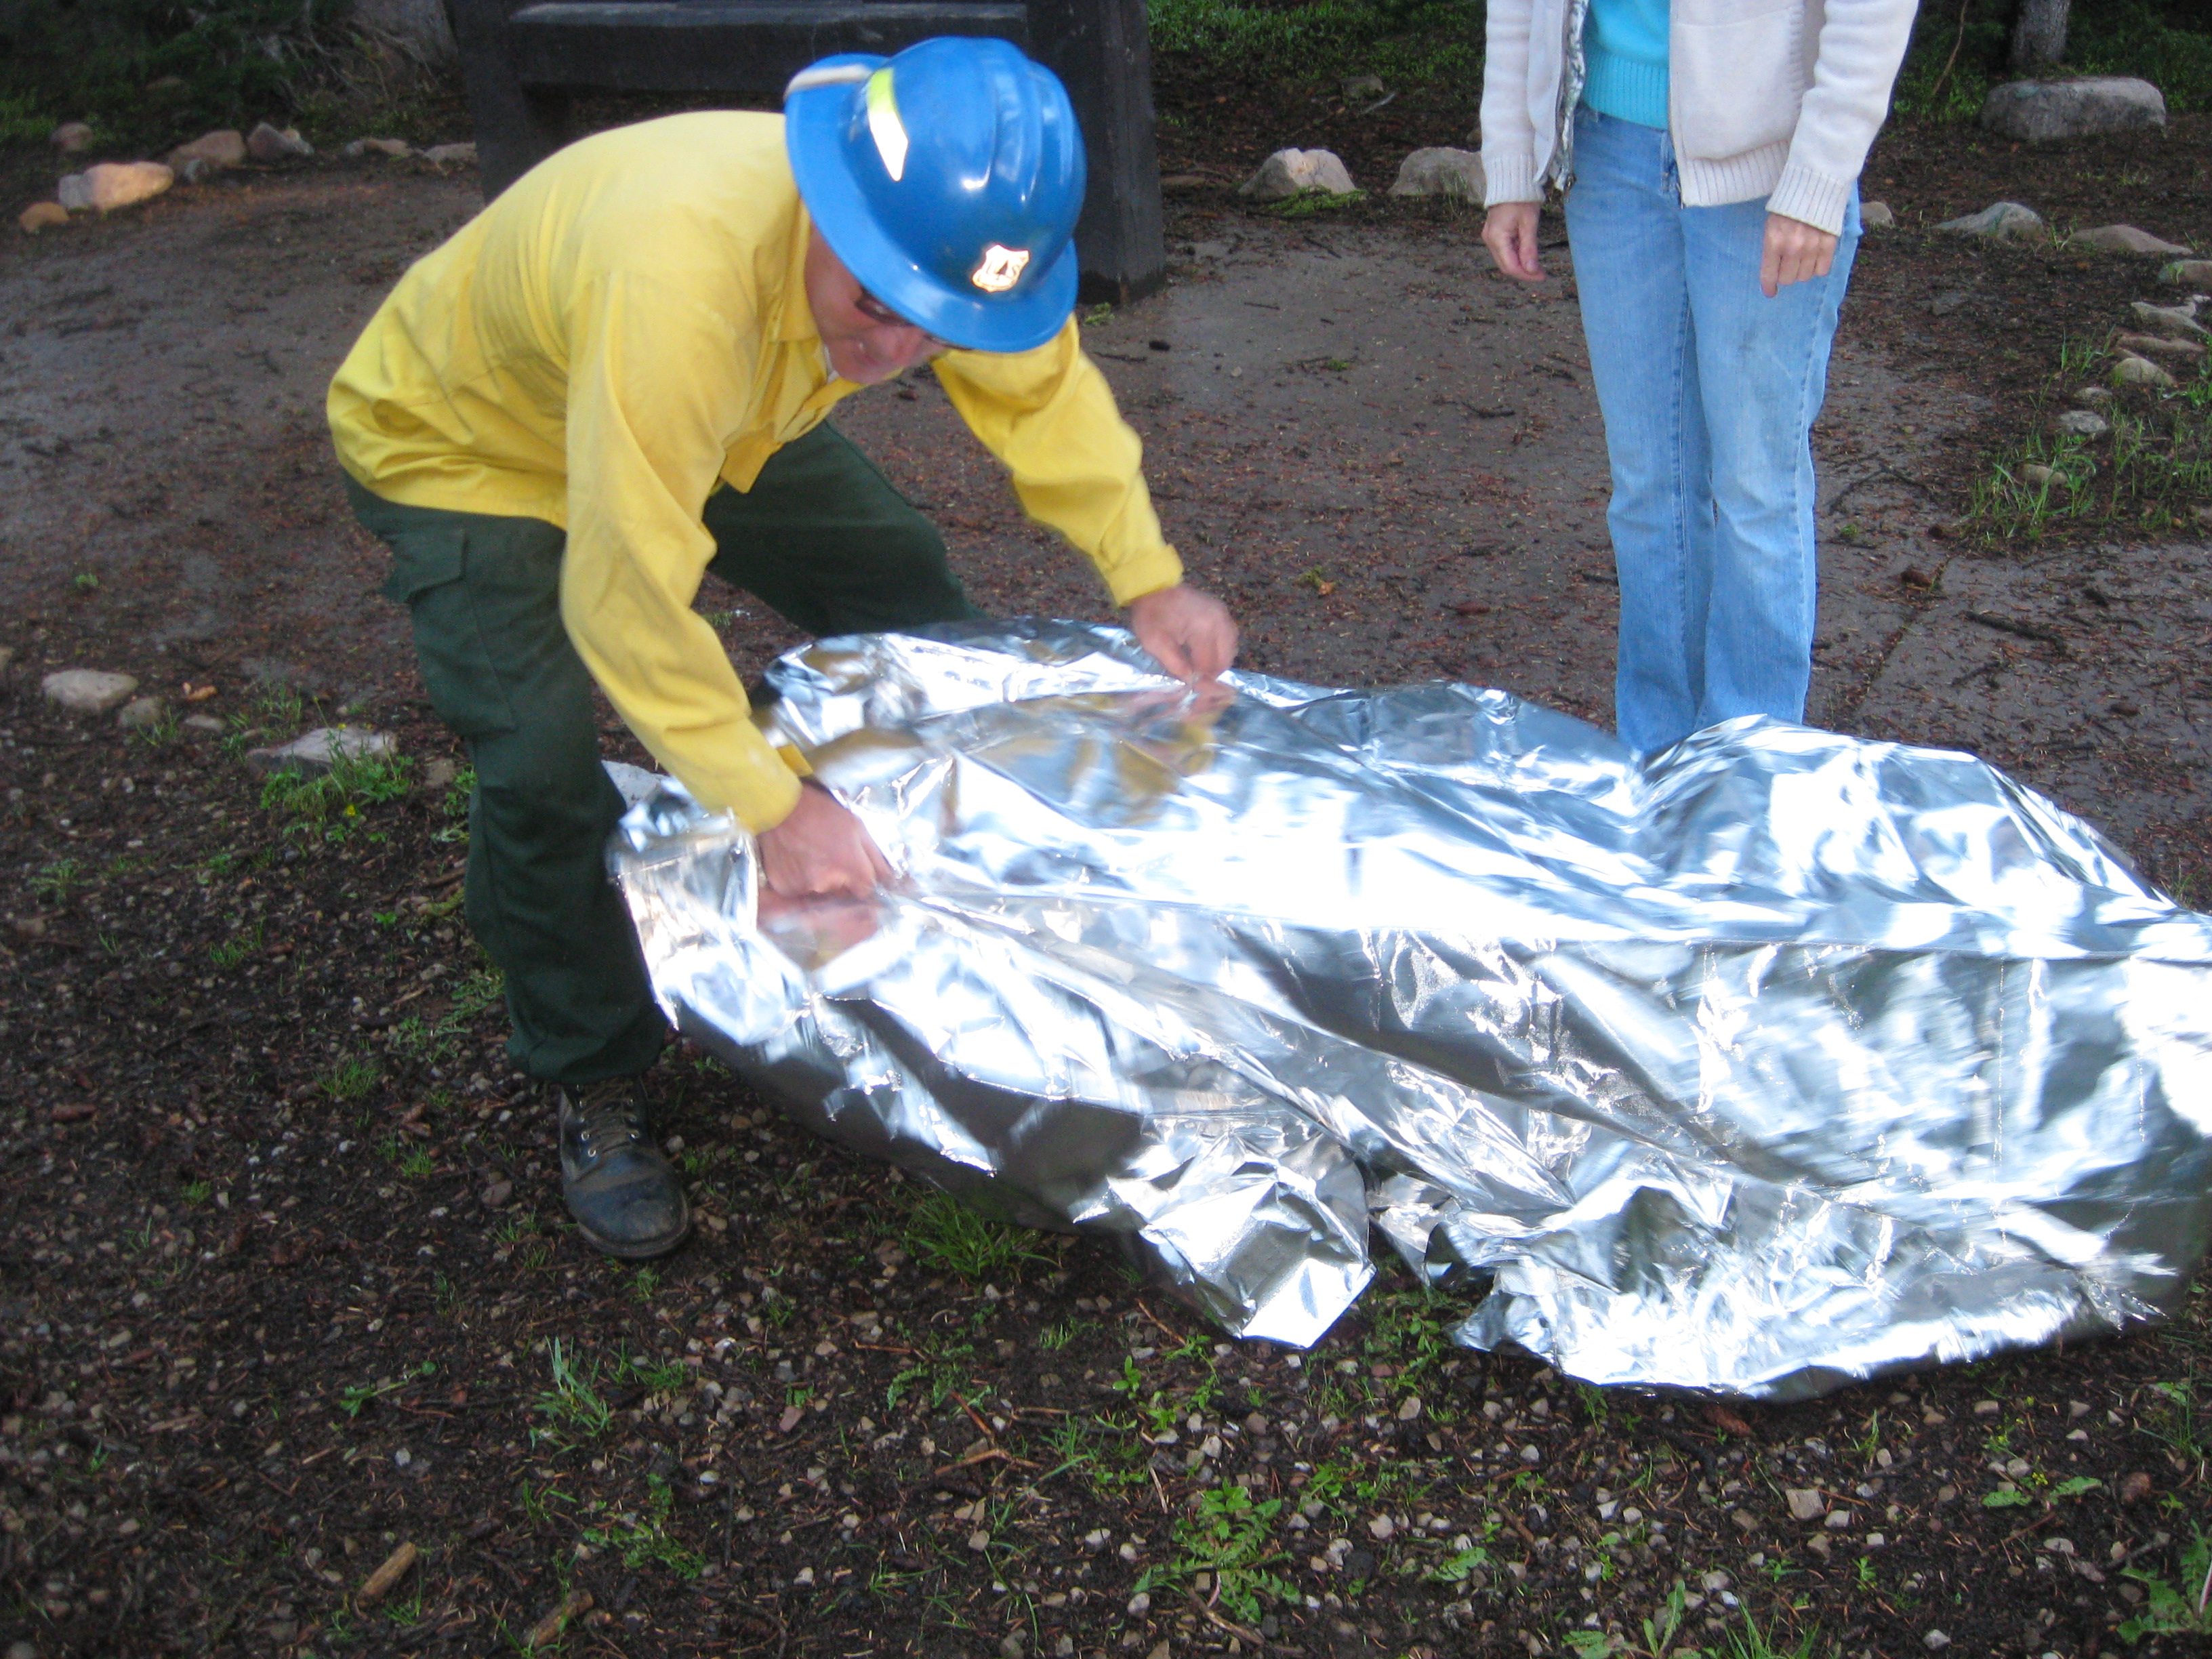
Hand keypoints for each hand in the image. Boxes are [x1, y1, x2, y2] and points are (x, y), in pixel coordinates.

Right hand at [756, 780, 890, 900]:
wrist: (780, 806)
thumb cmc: (822, 813)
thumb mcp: (858, 828)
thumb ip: (876, 859)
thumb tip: (890, 882)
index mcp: (849, 868)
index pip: (865, 892)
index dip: (862, 882)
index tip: (856, 870)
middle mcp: (827, 883)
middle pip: (843, 895)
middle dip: (843, 882)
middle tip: (831, 858)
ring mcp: (803, 887)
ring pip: (821, 895)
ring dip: (822, 883)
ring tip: (814, 857)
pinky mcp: (784, 887)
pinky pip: (799, 892)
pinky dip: (802, 881)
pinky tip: (799, 861)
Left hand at [1126, 584, 1237, 682]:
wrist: (1154, 586)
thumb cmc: (1151, 614)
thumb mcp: (1154, 642)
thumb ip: (1174, 664)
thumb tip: (1190, 683)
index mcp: (1204, 627)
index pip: (1209, 665)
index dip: (1200, 682)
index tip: (1191, 692)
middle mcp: (1220, 621)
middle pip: (1224, 660)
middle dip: (1210, 674)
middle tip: (1194, 682)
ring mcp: (1224, 615)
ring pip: (1230, 651)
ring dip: (1216, 663)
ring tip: (1198, 669)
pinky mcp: (1222, 613)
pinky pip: (1228, 639)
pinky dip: (1219, 651)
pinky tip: (1204, 654)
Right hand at [1481, 202, 1545, 282]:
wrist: (1511, 181)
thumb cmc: (1521, 198)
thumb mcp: (1529, 223)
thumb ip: (1529, 248)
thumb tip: (1532, 270)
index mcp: (1497, 238)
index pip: (1510, 266)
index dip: (1526, 275)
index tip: (1542, 276)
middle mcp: (1490, 240)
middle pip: (1506, 266)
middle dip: (1524, 272)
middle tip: (1541, 273)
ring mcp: (1490, 237)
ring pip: (1505, 260)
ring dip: (1521, 265)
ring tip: (1537, 266)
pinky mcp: (1494, 234)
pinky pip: (1504, 251)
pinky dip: (1517, 256)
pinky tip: (1528, 256)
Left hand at [1760, 213, 1839, 297]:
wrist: (1813, 188)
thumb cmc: (1787, 209)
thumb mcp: (1771, 227)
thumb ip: (1771, 249)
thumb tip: (1773, 274)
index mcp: (1774, 242)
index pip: (1769, 275)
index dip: (1769, 287)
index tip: (1770, 292)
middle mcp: (1793, 247)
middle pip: (1788, 279)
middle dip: (1786, 275)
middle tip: (1787, 266)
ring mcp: (1812, 246)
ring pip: (1805, 276)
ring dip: (1802, 271)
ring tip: (1801, 259)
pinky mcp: (1829, 243)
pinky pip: (1822, 270)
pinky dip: (1818, 268)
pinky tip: (1814, 259)